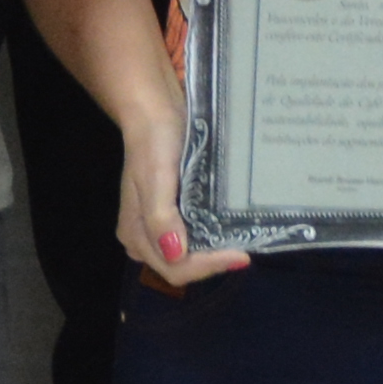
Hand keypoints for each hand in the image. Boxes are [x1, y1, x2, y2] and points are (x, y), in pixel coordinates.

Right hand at [114, 116, 244, 289]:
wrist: (154, 114)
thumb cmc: (153, 145)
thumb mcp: (155, 178)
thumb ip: (161, 217)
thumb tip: (175, 253)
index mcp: (136, 233)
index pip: (174, 269)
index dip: (206, 267)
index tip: (241, 255)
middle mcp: (145, 237)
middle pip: (181, 268)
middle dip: (211, 264)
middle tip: (246, 250)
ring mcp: (158, 227)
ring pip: (187, 257)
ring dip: (212, 255)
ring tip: (242, 243)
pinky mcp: (171, 215)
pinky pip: (192, 238)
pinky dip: (211, 240)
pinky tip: (230, 231)